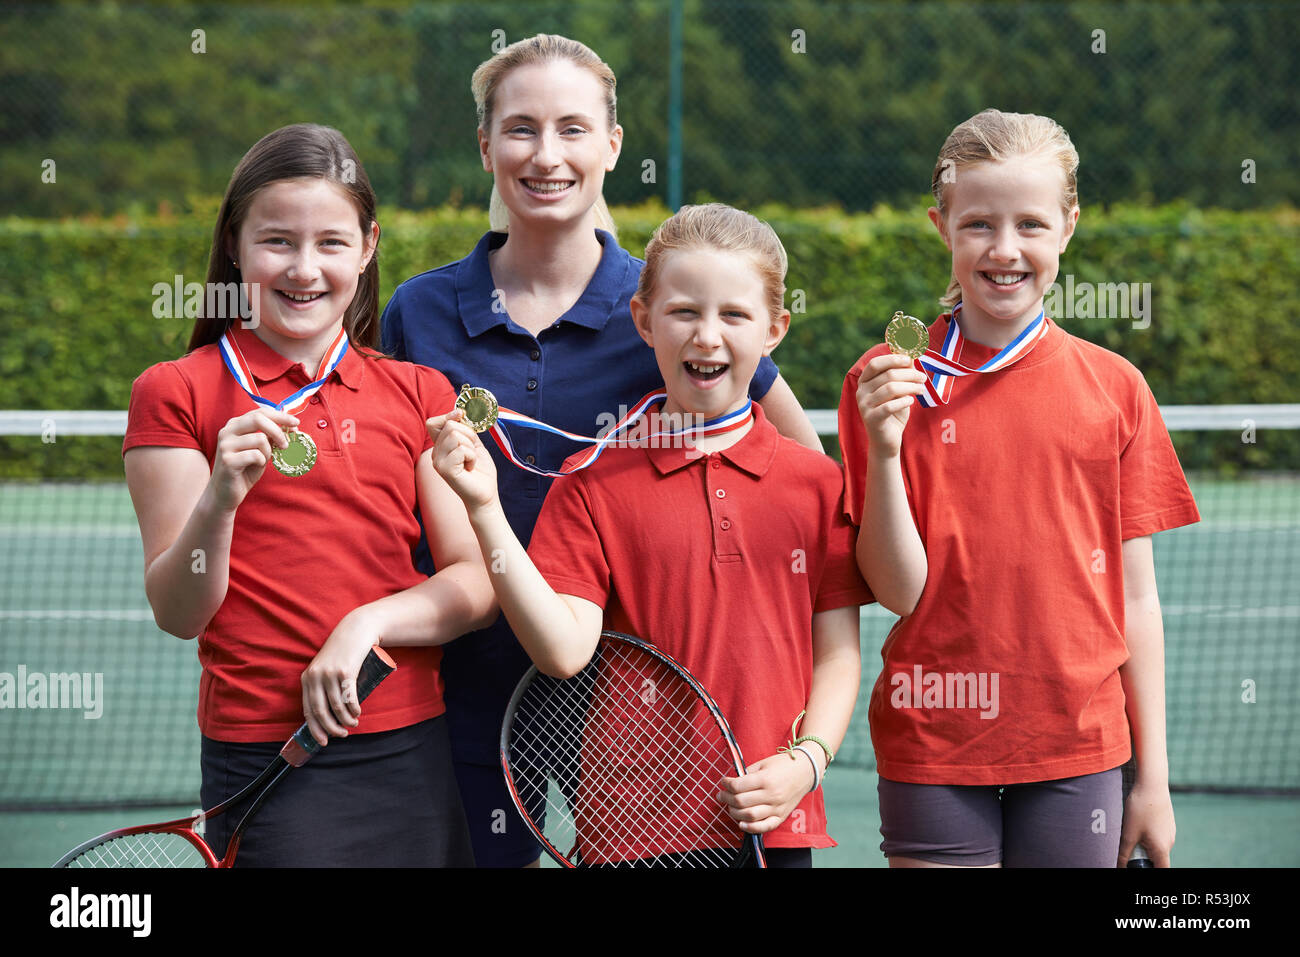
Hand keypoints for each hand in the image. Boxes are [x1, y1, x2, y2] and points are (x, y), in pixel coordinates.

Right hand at [209, 408, 298, 510]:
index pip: (260, 412)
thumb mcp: (260, 450)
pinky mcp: (227, 460)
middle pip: (258, 419)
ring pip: (260, 439)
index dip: (280, 416)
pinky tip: (255, 466)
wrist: (225, 493)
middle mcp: (227, 431)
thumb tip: (290, 426)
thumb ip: (270, 437)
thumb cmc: (245, 470)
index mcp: (235, 425)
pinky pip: (256, 455)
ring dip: (268, 452)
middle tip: (286, 444)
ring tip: (262, 461)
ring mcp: (225, 445)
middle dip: (278, 430)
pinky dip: (261, 462)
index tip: (296, 423)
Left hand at [300, 610, 382, 746]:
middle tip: (341, 735)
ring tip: (353, 724)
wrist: (355, 630)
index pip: (308, 710)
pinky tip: (356, 713)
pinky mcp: (345, 671)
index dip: (315, 729)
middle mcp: (315, 676)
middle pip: (320, 711)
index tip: (323, 740)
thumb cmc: (342, 652)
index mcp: (307, 678)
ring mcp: (330, 674)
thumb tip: (327, 714)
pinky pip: (348, 697)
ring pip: (336, 706)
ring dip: (345, 720)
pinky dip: (353, 709)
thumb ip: (322, 685)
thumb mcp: (325, 667)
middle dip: (331, 728)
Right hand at [428, 410, 500, 511]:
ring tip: (471, 461)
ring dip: (471, 447)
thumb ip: (466, 429)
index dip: (448, 416)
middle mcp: (435, 453)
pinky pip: (461, 450)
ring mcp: (438, 462)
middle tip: (472, 453)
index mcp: (440, 446)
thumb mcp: (474, 444)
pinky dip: (472, 457)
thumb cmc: (480, 471)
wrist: (485, 494)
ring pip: (456, 436)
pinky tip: (470, 468)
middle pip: (450, 426)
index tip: (461, 416)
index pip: (433, 423)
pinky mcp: (444, 470)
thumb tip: (460, 412)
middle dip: (469, 435)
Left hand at [717, 751, 817, 833]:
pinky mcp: (781, 816)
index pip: (738, 786)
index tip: (724, 782)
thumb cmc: (783, 765)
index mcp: (765, 779)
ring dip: (734, 812)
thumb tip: (732, 784)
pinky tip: (741, 823)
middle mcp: (771, 795)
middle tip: (721, 795)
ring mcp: (777, 807)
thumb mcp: (763, 764)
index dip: (726, 784)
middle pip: (741, 802)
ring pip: (749, 816)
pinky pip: (765, 826)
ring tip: (729, 806)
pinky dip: (751, 828)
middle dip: (726, 798)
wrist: (806, 771)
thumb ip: (747, 774)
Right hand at [855, 353, 927, 456]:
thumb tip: (911, 357)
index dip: (893, 359)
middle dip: (909, 374)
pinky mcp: (871, 419)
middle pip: (887, 375)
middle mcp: (861, 392)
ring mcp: (864, 406)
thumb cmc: (893, 413)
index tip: (910, 359)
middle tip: (923, 377)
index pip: (875, 364)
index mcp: (864, 382)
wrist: (886, 441)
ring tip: (922, 389)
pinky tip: (911, 401)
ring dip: (910, 386)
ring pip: (890, 388)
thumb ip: (901, 375)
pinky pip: (890, 406)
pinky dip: (904, 401)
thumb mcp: (898, 391)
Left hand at [1118, 780, 1174, 866]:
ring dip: (1143, 845)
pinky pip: (1157, 835)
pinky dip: (1147, 835)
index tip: (1138, 867)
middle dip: (1142, 857)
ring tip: (1132, 832)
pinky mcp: (1167, 823)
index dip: (1149, 871)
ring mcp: (1169, 832)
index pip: (1161, 870)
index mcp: (1162, 849)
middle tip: (1129, 848)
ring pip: (1156, 846)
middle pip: (1157, 859)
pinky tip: (1138, 823)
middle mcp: (1169, 843)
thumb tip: (1119, 866)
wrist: (1152, 784)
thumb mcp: (1128, 833)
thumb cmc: (1140, 809)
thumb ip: (1124, 853)